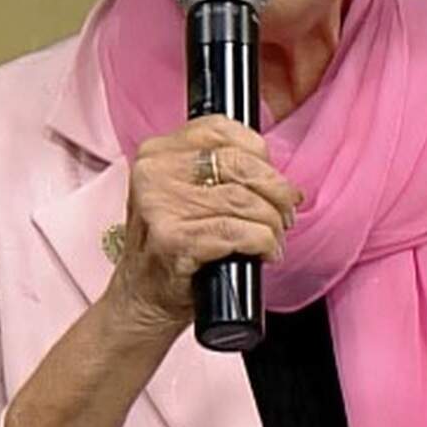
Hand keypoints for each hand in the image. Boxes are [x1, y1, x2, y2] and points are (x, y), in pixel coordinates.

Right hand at [110, 115, 302, 342]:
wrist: (140, 298)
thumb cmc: (170, 246)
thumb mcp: (182, 193)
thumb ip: (215, 169)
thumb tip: (273, 170)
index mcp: (156, 152)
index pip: (221, 128)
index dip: (260, 153)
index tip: (272, 178)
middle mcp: (154, 174)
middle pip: (239, 163)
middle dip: (276, 190)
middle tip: (286, 211)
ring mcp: (161, 207)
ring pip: (244, 201)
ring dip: (272, 222)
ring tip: (275, 236)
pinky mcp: (174, 240)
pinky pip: (237, 232)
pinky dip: (263, 242)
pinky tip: (266, 252)